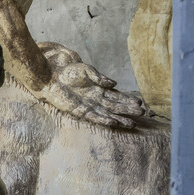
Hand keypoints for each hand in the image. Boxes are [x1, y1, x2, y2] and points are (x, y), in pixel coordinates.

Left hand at [32, 59, 149, 128]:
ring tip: (132, 123)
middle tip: (141, 114)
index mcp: (99, 89)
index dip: (127, 100)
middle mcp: (96, 99)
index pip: (116, 96)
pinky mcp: (79, 111)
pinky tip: (114, 123)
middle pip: (115, 106)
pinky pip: (94, 117)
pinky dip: (104, 120)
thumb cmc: (68, 72)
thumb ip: (100, 78)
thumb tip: (114, 84)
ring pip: (108, 114)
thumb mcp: (87, 71)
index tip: (139, 103)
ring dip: (120, 119)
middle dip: (127, 110)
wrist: (52, 76)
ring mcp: (89, 106)